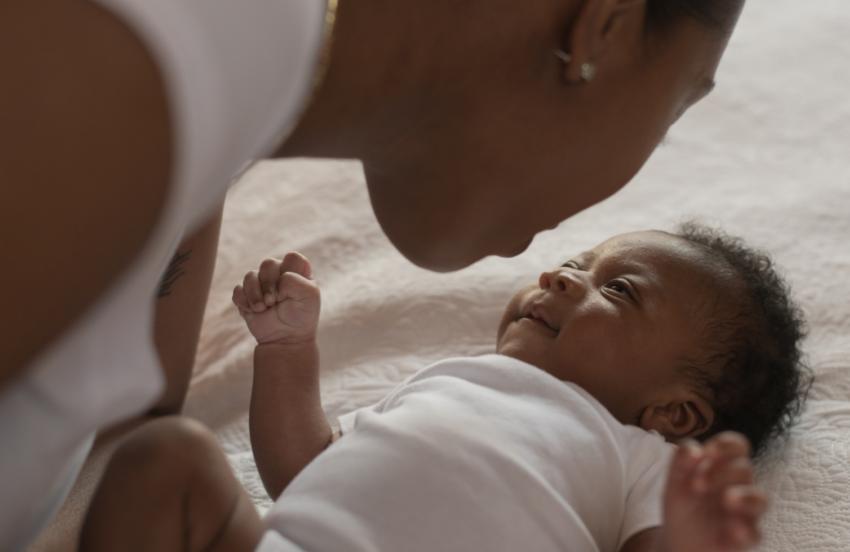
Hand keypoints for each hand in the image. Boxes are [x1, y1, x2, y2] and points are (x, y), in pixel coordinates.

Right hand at [232, 252, 319, 344]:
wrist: (286, 340)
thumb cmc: (301, 317)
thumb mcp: (309, 297)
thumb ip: (296, 281)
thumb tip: (277, 279)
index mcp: (297, 272)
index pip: (292, 257)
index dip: (290, 272)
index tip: (292, 290)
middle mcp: (278, 274)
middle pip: (268, 264)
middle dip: (269, 284)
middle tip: (273, 301)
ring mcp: (261, 284)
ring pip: (250, 276)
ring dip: (255, 294)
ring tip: (262, 309)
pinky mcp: (246, 296)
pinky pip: (238, 290)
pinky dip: (244, 301)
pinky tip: (252, 311)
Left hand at [662, 433, 766, 551]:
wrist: (678, 539)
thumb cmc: (684, 502)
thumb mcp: (675, 479)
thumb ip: (681, 459)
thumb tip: (695, 450)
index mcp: (723, 466)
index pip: (737, 446)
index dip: (726, 445)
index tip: (707, 453)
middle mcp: (739, 486)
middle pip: (744, 469)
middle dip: (720, 473)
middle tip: (696, 486)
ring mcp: (745, 512)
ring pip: (761, 499)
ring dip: (745, 497)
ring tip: (727, 500)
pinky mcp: (745, 536)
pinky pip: (756, 533)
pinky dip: (745, 530)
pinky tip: (732, 530)